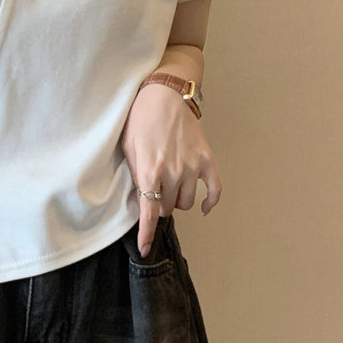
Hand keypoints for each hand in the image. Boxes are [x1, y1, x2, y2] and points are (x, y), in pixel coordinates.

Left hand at [121, 82, 222, 256]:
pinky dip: (210, 202)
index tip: (146, 249)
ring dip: (177, 200)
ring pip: (187, 202)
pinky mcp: (207, 159)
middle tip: (154, 190)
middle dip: (159, 205)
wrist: (165, 94)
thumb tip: (141, 200)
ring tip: (171, 185)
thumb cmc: (140, 119)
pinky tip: (204, 207)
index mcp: (150, 171)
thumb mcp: (128, 147)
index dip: (146, 235)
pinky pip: (215, 191)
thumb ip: (135, 175)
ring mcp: (193, 166)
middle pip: (167, 209)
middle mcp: (173, 172)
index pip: (150, 213)